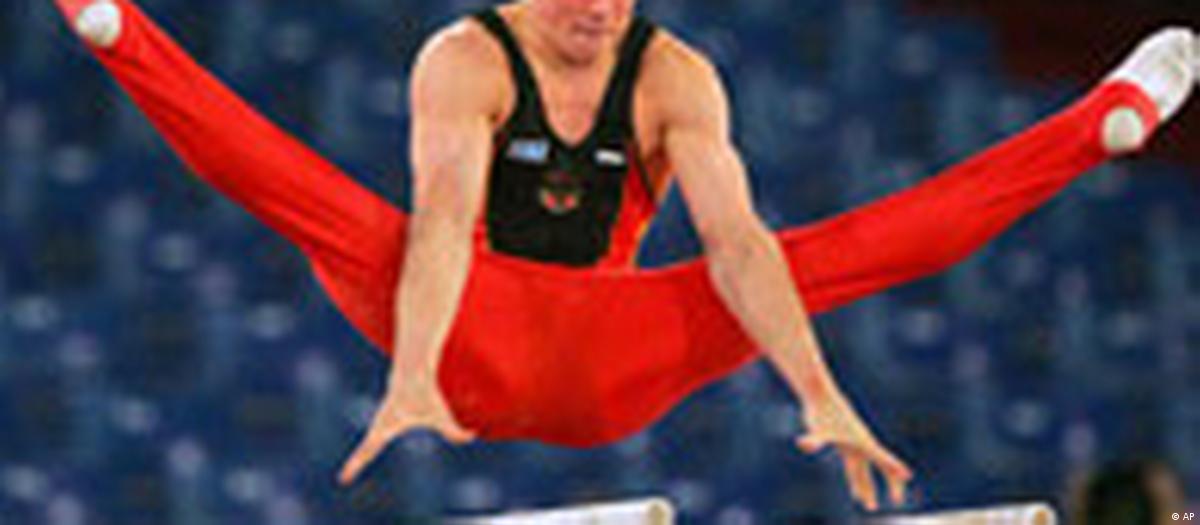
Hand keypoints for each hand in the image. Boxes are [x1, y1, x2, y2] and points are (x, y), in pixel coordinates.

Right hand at [337, 375, 474, 485]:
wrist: (413, 369)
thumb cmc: (426, 394)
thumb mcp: (441, 416)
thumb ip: (454, 430)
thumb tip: (471, 435)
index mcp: (384, 427)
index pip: (367, 450)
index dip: (355, 464)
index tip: (343, 478)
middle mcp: (380, 423)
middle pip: (366, 449)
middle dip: (357, 463)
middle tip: (344, 478)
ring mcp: (383, 417)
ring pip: (371, 440)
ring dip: (363, 454)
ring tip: (352, 470)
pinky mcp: (390, 411)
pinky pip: (381, 429)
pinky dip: (374, 440)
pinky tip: (374, 445)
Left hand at [797, 392, 912, 511]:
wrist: (819, 395)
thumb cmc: (820, 412)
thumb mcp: (817, 430)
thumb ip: (813, 440)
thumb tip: (803, 444)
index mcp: (860, 442)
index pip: (881, 457)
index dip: (895, 466)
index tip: (908, 475)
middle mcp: (859, 445)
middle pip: (876, 468)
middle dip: (885, 484)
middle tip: (897, 500)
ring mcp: (852, 445)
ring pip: (862, 471)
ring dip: (865, 487)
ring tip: (867, 503)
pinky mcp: (843, 444)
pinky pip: (854, 468)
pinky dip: (856, 481)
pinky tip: (855, 493)